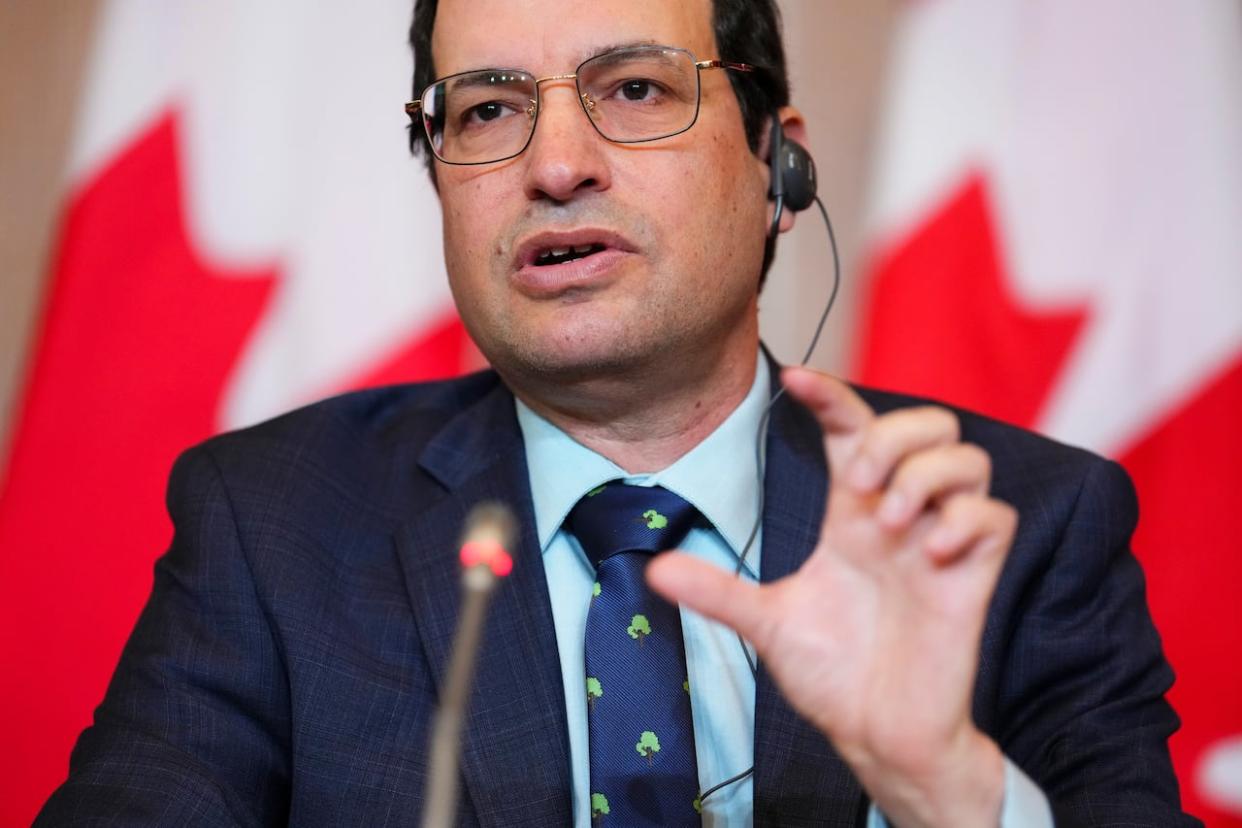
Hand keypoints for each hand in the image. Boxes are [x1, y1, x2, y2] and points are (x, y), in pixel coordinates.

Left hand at [647, 367, 1011, 826]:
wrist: (876, 734)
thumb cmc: (831, 674)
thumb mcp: (766, 623)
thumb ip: (717, 592)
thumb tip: (654, 570)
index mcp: (851, 515)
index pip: (851, 428)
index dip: (830, 394)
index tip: (795, 380)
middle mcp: (899, 517)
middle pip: (926, 424)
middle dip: (894, 433)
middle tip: (860, 482)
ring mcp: (941, 543)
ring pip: (970, 457)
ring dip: (928, 472)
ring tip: (892, 520)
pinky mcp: (973, 577)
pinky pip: (995, 517)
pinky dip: (964, 520)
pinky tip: (927, 553)